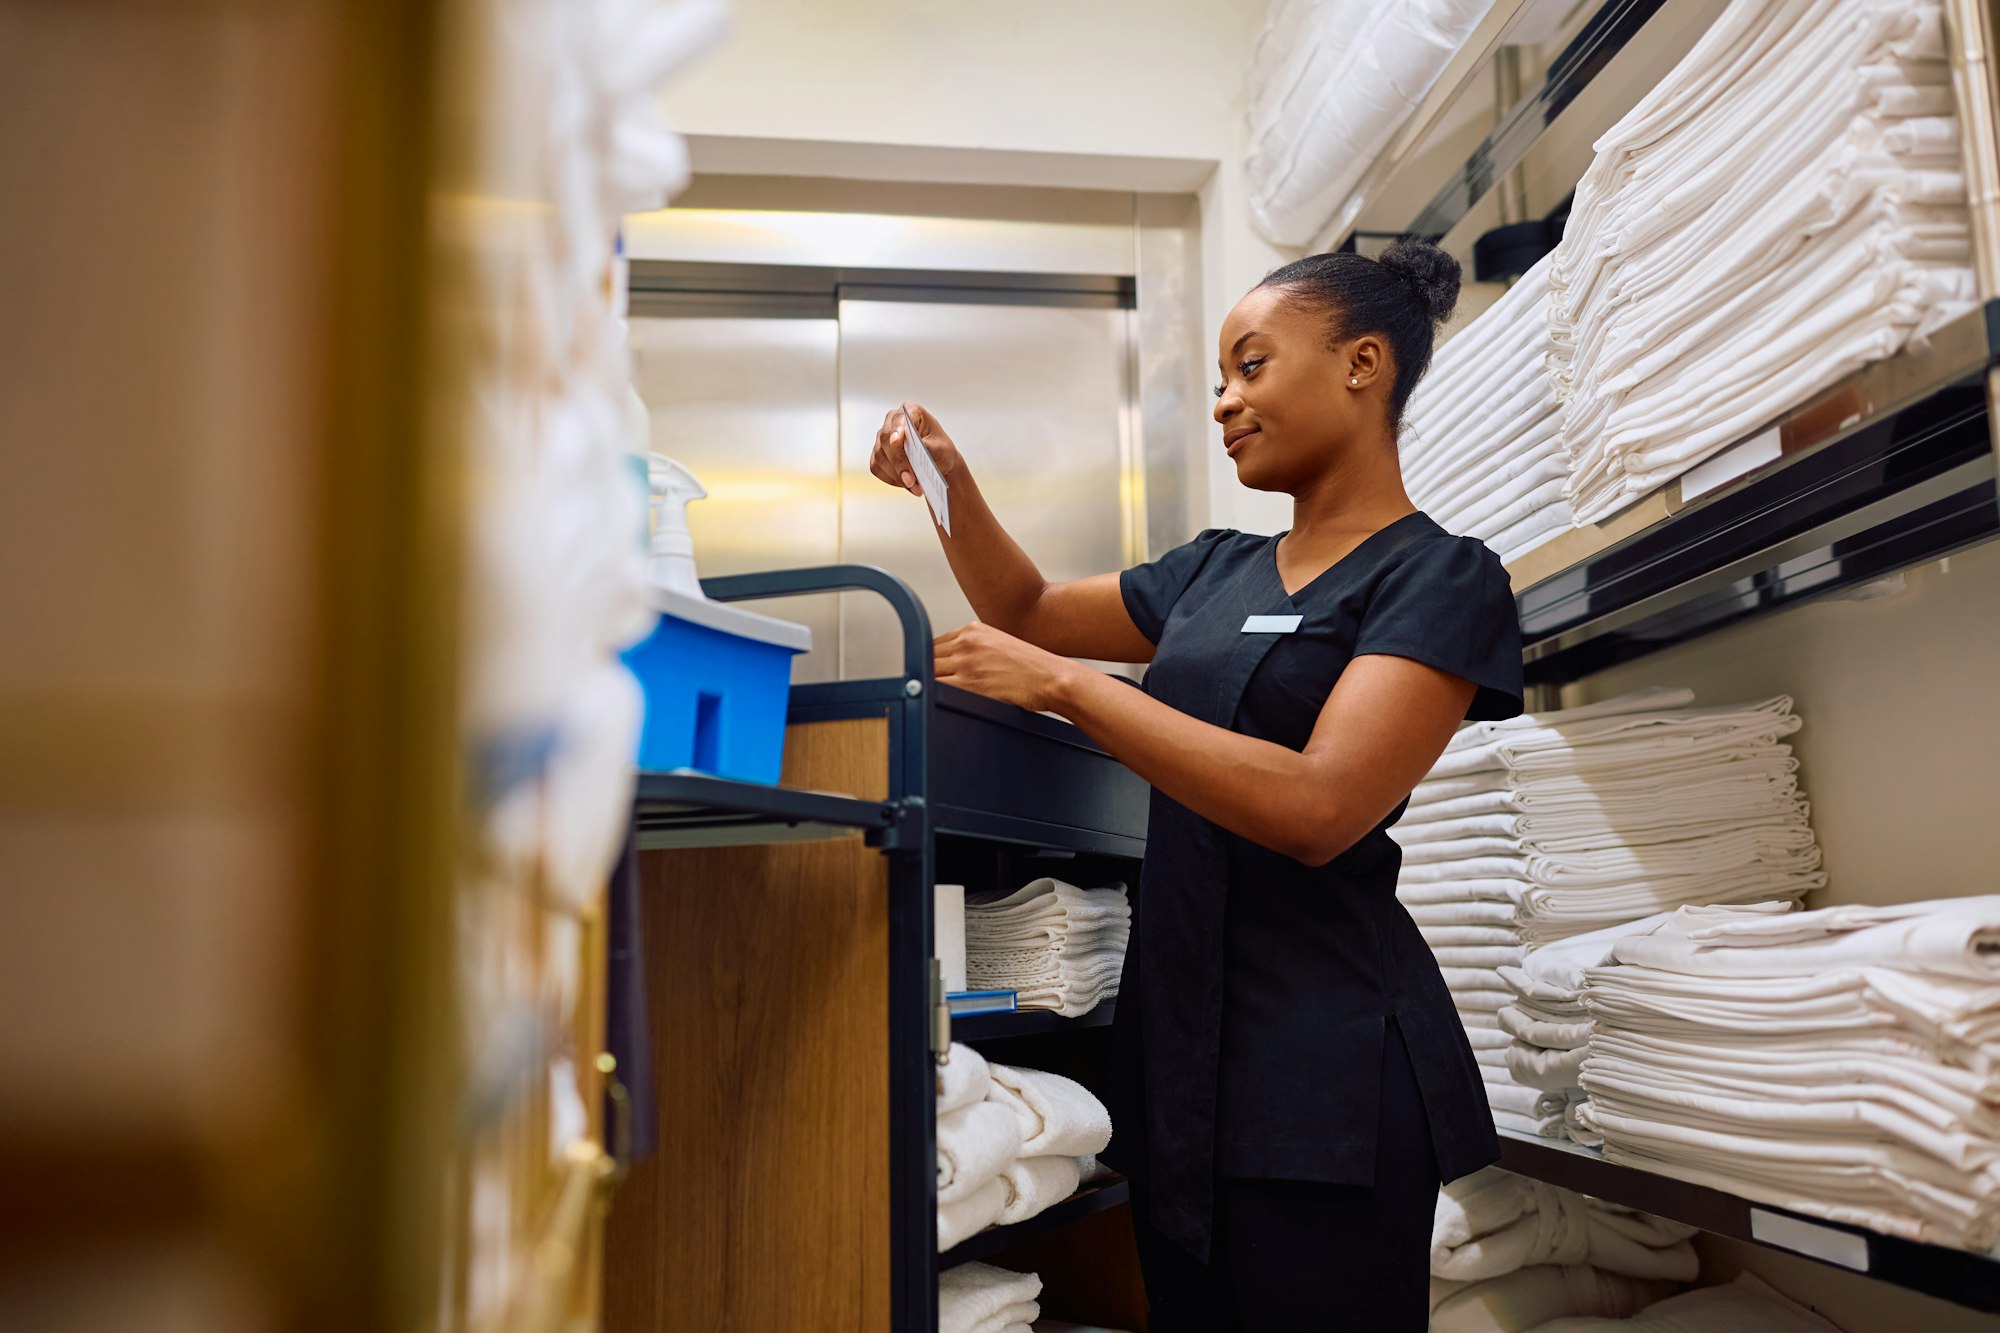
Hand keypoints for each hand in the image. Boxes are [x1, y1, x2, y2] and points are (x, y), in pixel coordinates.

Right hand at [870, 401, 963, 496]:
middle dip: (899, 463)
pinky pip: (877, 468)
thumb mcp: (942, 448)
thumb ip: (928, 448)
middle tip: (911, 481)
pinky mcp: (877, 455)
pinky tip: (906, 484)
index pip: (900, 419)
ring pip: (880, 457)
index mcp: (911, 411)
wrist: (937, 463)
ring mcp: (882, 438)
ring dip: (897, 475)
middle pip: (886, 440)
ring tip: (915, 487)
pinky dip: (892, 479)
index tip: (897, 442)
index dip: (897, 430)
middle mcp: (892, 421)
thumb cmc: (941, 450)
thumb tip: (915, 453)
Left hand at [933, 622, 1080, 712]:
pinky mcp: (969, 683)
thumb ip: (976, 649)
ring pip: (929, 672)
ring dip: (929, 685)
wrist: (1052, 678)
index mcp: (974, 629)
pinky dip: (933, 695)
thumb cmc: (1032, 667)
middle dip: (928, 672)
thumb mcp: (1000, 644)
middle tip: (927, 687)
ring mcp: (966, 662)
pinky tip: (937, 702)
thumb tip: (955, 664)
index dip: (931, 661)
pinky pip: (937, 688)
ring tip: (932, 697)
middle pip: (928, 657)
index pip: (935, 643)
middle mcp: (967, 642)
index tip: (932, 673)